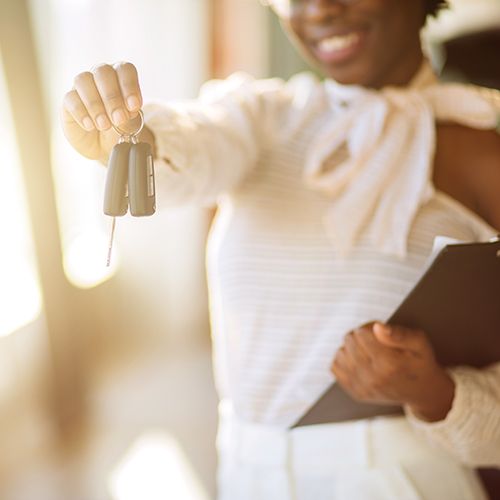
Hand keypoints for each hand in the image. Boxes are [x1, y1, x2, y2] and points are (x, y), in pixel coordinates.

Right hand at [60, 62, 147, 161]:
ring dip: (95, 104)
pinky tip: (90, 126)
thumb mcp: (130, 124)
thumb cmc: (120, 129)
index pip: (125, 69)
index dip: (130, 86)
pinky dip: (81, 113)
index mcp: (121, 76)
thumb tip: (127, 109)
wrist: (103, 146)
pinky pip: (71, 98)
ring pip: (83, 81)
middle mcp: (100, 75)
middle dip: (112, 97)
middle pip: (103, 72)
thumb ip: (131, 115)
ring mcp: (82, 86)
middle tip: (119, 119)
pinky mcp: (69, 99)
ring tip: (104, 125)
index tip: (134, 106)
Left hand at [331, 322, 454, 421]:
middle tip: (373, 339)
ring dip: (350, 347)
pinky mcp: (356, 393)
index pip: (361, 334)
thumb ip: (399, 334)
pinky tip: (358, 360)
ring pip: (341, 353)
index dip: (369, 327)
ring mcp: (363, 388)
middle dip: (359, 335)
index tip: (378, 331)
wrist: (423, 391)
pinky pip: (335, 367)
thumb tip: (377, 326)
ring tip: (366, 350)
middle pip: (350, 342)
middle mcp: (374, 378)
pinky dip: (343, 359)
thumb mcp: (419, 343)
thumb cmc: (419, 361)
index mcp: (389, 364)